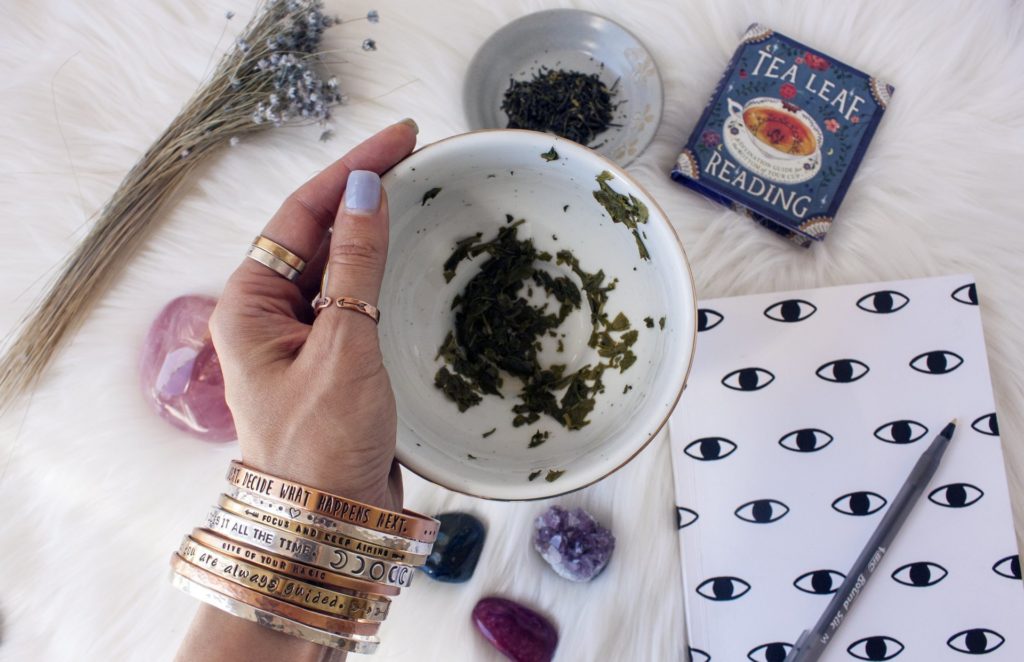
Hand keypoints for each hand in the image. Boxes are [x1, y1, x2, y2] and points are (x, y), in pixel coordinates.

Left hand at [208, 120, 417, 511]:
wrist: (327, 526)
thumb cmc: (322, 444)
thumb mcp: (343, 346)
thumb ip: (355, 267)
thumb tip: (364, 189)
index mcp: (249, 305)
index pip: (301, 215)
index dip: (351, 169)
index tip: (400, 138)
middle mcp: (270, 315)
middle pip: (318, 234)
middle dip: (364, 192)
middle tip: (417, 154)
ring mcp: (303, 338)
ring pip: (340, 266)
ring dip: (375, 231)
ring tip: (420, 191)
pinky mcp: (334, 360)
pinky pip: (358, 301)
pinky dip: (384, 274)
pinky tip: (411, 257)